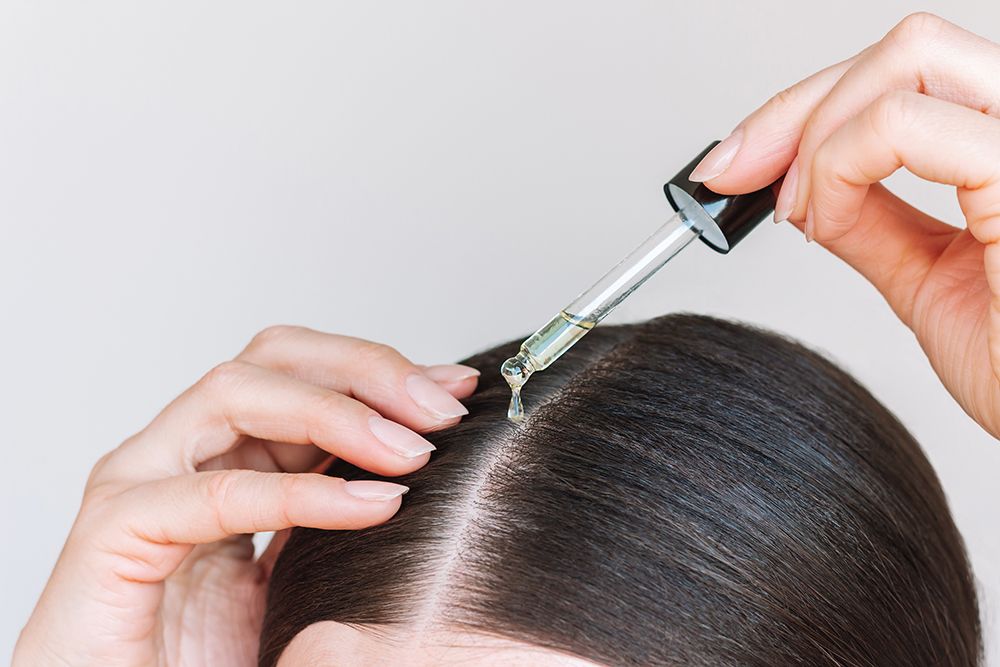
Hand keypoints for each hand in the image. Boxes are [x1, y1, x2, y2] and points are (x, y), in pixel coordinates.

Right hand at [14, 326, 478, 665]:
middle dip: (365, 372)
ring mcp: (137, 488)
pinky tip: (370, 507)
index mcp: (222, 457)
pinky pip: (214, 495)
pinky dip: (299, 493)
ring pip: (234, 394)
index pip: (300, 372)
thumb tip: (420, 456)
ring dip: (337, 413)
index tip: (456, 388)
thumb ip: (342, 505)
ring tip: (411, 453)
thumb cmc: (220, 658)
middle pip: (270, 360)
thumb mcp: (308, 567)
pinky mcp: (111, 539)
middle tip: (441, 411)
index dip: (379, 370)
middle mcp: (177, 457)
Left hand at [689, 13, 999, 438]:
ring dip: (818, 135)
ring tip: (802, 214)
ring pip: (907, 60)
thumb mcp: (923, 278)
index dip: (808, 106)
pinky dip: (838, 165)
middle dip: (796, 108)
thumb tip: (803, 187)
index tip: (740, 161)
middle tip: (737, 174)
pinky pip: (908, 126)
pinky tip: (826, 221)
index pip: (909, 70)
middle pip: (904, 49)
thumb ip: (868, 221)